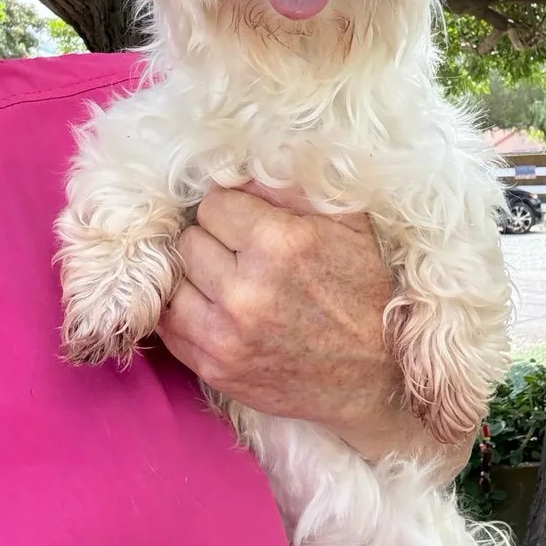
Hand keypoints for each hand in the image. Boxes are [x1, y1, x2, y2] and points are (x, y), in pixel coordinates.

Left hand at [157, 183, 474, 478]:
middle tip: (241, 254)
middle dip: (213, 241)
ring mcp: (226, 334)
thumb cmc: (362, 290)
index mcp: (280, 244)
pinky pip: (169, 325)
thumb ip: (291, 187)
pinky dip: (186, 312)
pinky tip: (214, 309)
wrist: (376, 376)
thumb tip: (240, 168)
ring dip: (196, 277)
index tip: (250, 223)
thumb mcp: (347, 223)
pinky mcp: (214, 368)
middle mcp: (246, 290)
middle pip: (189, 240)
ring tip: (226, 281)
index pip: (213, 204)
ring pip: (174, 280)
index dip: (232, 210)